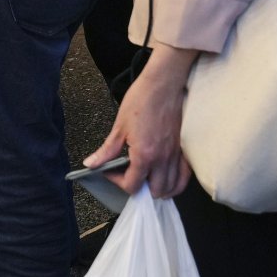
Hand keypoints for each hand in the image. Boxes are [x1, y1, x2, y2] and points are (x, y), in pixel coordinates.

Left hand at [84, 44, 195, 198]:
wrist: (163, 84)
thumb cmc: (140, 101)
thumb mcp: (119, 127)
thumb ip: (107, 151)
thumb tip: (91, 164)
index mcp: (144, 155)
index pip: (132, 186)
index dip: (117, 181)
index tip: (111, 170)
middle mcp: (163, 160)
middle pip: (154, 192)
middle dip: (139, 188)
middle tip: (129, 174)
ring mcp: (176, 156)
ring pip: (171, 188)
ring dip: (158, 188)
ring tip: (146, 177)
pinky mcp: (185, 150)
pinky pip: (184, 177)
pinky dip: (175, 182)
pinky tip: (164, 175)